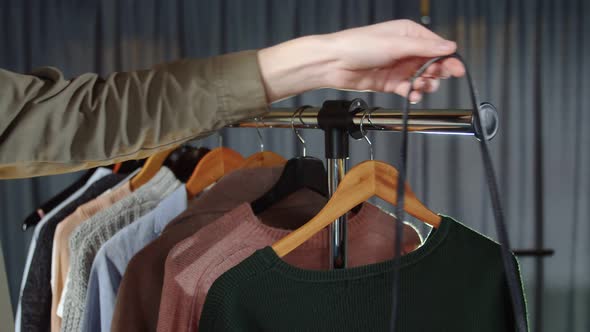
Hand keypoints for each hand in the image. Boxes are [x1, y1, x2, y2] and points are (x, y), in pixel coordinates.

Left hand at [258, 19, 464, 102]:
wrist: (333, 64)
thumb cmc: (357, 45)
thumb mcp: (395, 43)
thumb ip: (424, 47)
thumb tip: (449, 46)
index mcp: (409, 34)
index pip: (436, 46)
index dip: (447, 59)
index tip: (456, 70)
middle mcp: (405, 50)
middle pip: (432, 64)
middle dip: (437, 73)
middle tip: (435, 79)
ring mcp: (398, 67)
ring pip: (422, 79)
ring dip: (425, 85)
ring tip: (420, 86)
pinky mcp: (391, 83)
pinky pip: (409, 89)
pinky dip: (413, 93)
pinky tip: (413, 94)